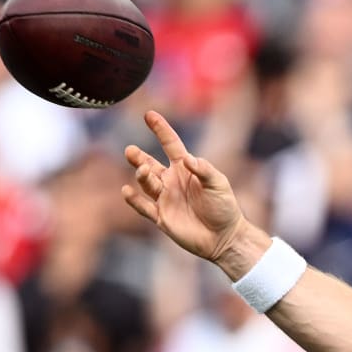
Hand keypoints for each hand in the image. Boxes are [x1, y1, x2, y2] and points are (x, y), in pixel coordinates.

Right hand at [122, 111, 247, 263]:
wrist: (224, 237)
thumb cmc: (224, 207)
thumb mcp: (219, 184)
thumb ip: (204, 170)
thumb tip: (188, 159)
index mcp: (185, 169)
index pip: (170, 145)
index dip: (160, 130)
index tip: (149, 115)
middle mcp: (172, 181)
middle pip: (149, 164)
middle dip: (138, 157)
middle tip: (131, 151)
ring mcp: (165, 199)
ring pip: (146, 183)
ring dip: (142, 176)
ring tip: (143, 170)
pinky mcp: (162, 217)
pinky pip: (143, 207)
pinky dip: (133, 200)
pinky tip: (126, 191)